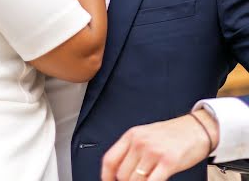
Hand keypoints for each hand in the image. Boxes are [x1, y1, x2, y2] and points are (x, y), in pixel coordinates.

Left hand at [101, 110, 218, 180]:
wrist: (197, 128)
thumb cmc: (173, 134)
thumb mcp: (147, 136)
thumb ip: (132, 150)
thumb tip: (120, 172)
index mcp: (132, 135)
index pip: (110, 160)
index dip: (106, 177)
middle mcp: (140, 142)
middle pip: (122, 175)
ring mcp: (153, 152)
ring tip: (148, 180)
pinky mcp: (168, 162)